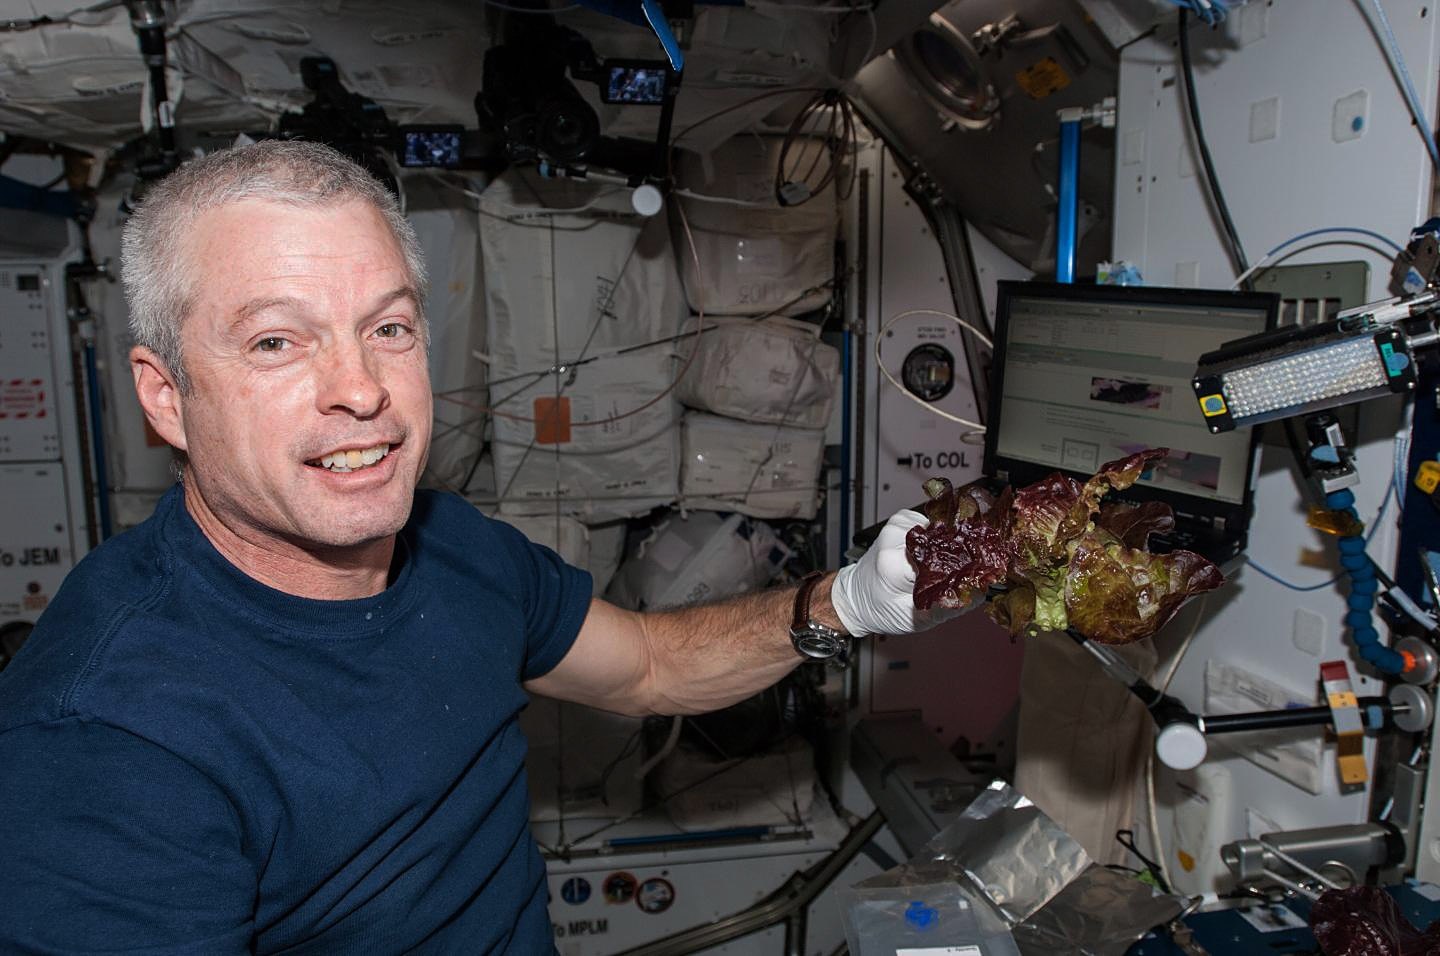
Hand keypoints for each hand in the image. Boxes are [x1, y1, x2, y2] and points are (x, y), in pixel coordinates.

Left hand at [829, 509, 974, 636]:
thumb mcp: (915, 619)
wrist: (857, 595)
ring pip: (943, 530)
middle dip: (958, 557)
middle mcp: (895, 536)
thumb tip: (979, 590)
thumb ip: (948, 605)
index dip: (962, 566)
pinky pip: (934, 526)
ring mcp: (898, 524)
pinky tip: (929, 556)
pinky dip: (937, 541)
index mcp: (894, 562)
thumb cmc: (880, 607)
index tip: (972, 576)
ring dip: (947, 549)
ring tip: (938, 568)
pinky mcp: (903, 519)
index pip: (941, 556)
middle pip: (945, 539)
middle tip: (958, 575)